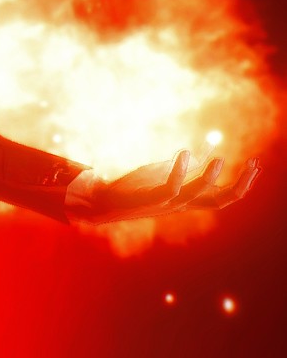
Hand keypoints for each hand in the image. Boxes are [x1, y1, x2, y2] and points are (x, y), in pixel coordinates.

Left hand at [65, 150, 260, 224]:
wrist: (100, 201)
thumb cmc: (131, 188)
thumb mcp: (160, 173)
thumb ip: (180, 168)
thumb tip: (198, 156)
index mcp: (187, 199)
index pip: (223, 196)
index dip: (243, 183)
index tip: (257, 165)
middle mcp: (181, 204)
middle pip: (221, 201)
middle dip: (242, 184)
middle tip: (255, 164)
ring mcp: (167, 204)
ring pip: (198, 196)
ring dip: (211, 178)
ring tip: (220, 159)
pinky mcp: (150, 199)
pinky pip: (170, 187)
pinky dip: (179, 170)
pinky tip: (184, 153)